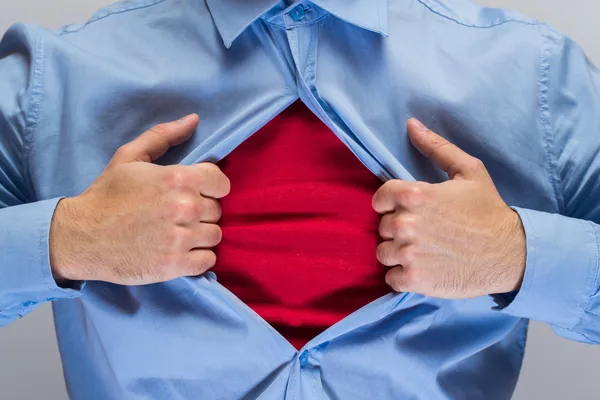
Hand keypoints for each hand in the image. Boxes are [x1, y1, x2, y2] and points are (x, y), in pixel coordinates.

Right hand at [49, 114, 229, 284]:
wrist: (81, 237)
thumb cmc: (107, 195)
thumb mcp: (129, 157)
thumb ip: (163, 136)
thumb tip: (194, 119)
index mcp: (178, 179)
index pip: (221, 183)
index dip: (210, 187)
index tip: (195, 192)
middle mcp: (185, 208)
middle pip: (217, 210)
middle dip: (201, 212)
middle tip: (178, 215)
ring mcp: (181, 238)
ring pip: (215, 236)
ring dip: (201, 235)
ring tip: (178, 233)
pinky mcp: (175, 265)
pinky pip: (208, 260)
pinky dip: (198, 258)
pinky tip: (180, 251)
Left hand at [372, 119, 525, 298]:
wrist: (512, 253)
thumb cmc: (489, 210)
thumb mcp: (469, 171)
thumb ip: (436, 147)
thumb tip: (411, 124)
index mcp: (414, 195)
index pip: (379, 198)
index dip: (390, 203)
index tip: (406, 210)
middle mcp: (405, 224)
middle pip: (382, 227)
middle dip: (398, 228)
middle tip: (423, 232)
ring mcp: (408, 253)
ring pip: (383, 252)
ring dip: (398, 253)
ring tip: (422, 252)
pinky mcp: (413, 280)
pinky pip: (390, 278)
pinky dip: (402, 276)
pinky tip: (422, 270)